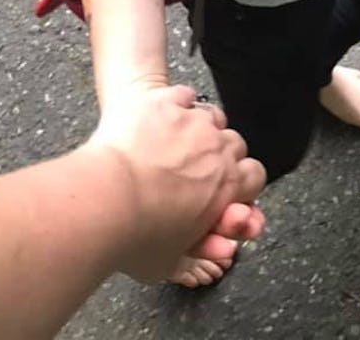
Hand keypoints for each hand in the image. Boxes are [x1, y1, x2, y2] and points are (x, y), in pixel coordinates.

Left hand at [87, 85, 264, 282]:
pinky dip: (174, 104)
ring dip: (200, 129)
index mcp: (228, 187)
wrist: (103, 200)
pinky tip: (158, 120)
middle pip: (235, 144)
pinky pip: (181, 96)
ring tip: (175, 145)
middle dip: (221, 156)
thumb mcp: (171, 263)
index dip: (241, 185)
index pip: (255, 176)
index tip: (224, 193)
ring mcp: (190, 121)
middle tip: (197, 171)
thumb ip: (202, 252)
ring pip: (211, 117)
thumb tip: (219, 248)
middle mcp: (217, 148)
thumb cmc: (135, 237)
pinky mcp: (165, 102)